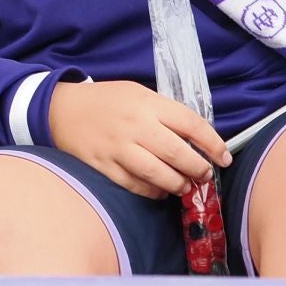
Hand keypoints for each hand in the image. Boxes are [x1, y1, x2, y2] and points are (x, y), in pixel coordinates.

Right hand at [46, 78, 230, 199]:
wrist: (62, 109)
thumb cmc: (107, 101)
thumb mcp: (138, 94)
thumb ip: (164, 113)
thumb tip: (196, 139)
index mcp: (147, 103)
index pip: (191, 124)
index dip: (213, 144)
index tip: (223, 157)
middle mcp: (135, 126)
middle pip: (178, 153)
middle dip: (199, 169)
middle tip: (204, 175)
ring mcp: (117, 148)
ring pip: (158, 174)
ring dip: (178, 184)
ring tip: (184, 186)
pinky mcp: (102, 166)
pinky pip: (135, 185)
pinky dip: (152, 191)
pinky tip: (159, 191)